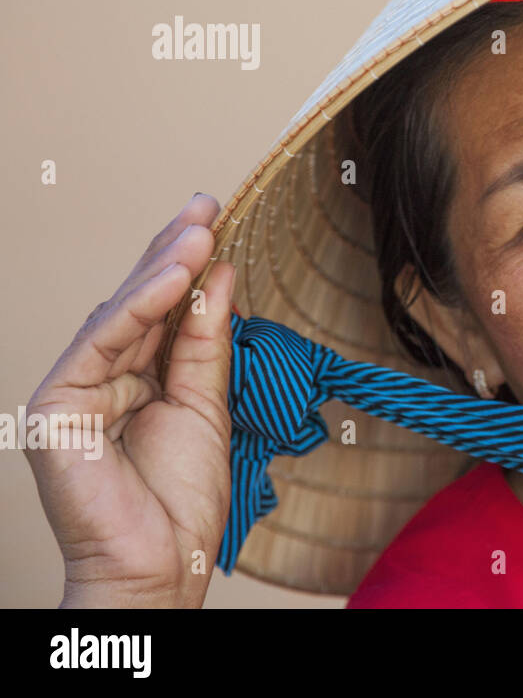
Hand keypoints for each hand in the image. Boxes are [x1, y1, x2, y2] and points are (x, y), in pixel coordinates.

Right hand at [25, 193, 234, 607]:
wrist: (161, 564)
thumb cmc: (180, 498)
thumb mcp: (206, 403)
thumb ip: (205, 340)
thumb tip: (219, 274)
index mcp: (135, 376)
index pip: (160, 308)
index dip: (185, 263)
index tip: (216, 219)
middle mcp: (101, 376)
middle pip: (137, 302)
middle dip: (172, 250)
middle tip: (207, 204)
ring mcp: (74, 389)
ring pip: (120, 315)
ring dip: (162, 268)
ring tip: (200, 230)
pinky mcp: (56, 406)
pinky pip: (102, 344)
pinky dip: (138, 307)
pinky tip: (173, 274)